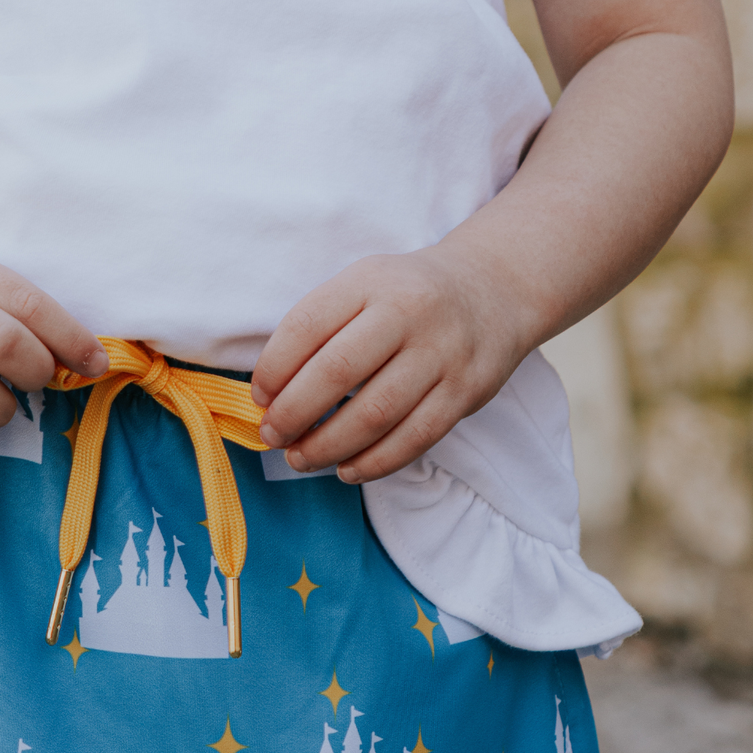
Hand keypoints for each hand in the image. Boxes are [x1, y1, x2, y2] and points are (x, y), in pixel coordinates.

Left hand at [249, 247, 528, 482]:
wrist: (494, 290)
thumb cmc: (406, 297)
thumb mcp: (363, 287)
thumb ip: (320, 329)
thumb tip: (271, 396)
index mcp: (370, 282)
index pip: (307, 325)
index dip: (274, 368)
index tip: (259, 397)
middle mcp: (408, 313)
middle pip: (337, 372)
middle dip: (293, 414)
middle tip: (273, 436)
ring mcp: (441, 354)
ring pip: (375, 414)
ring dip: (328, 446)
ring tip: (301, 458)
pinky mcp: (465, 391)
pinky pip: (414, 438)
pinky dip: (374, 463)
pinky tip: (347, 470)